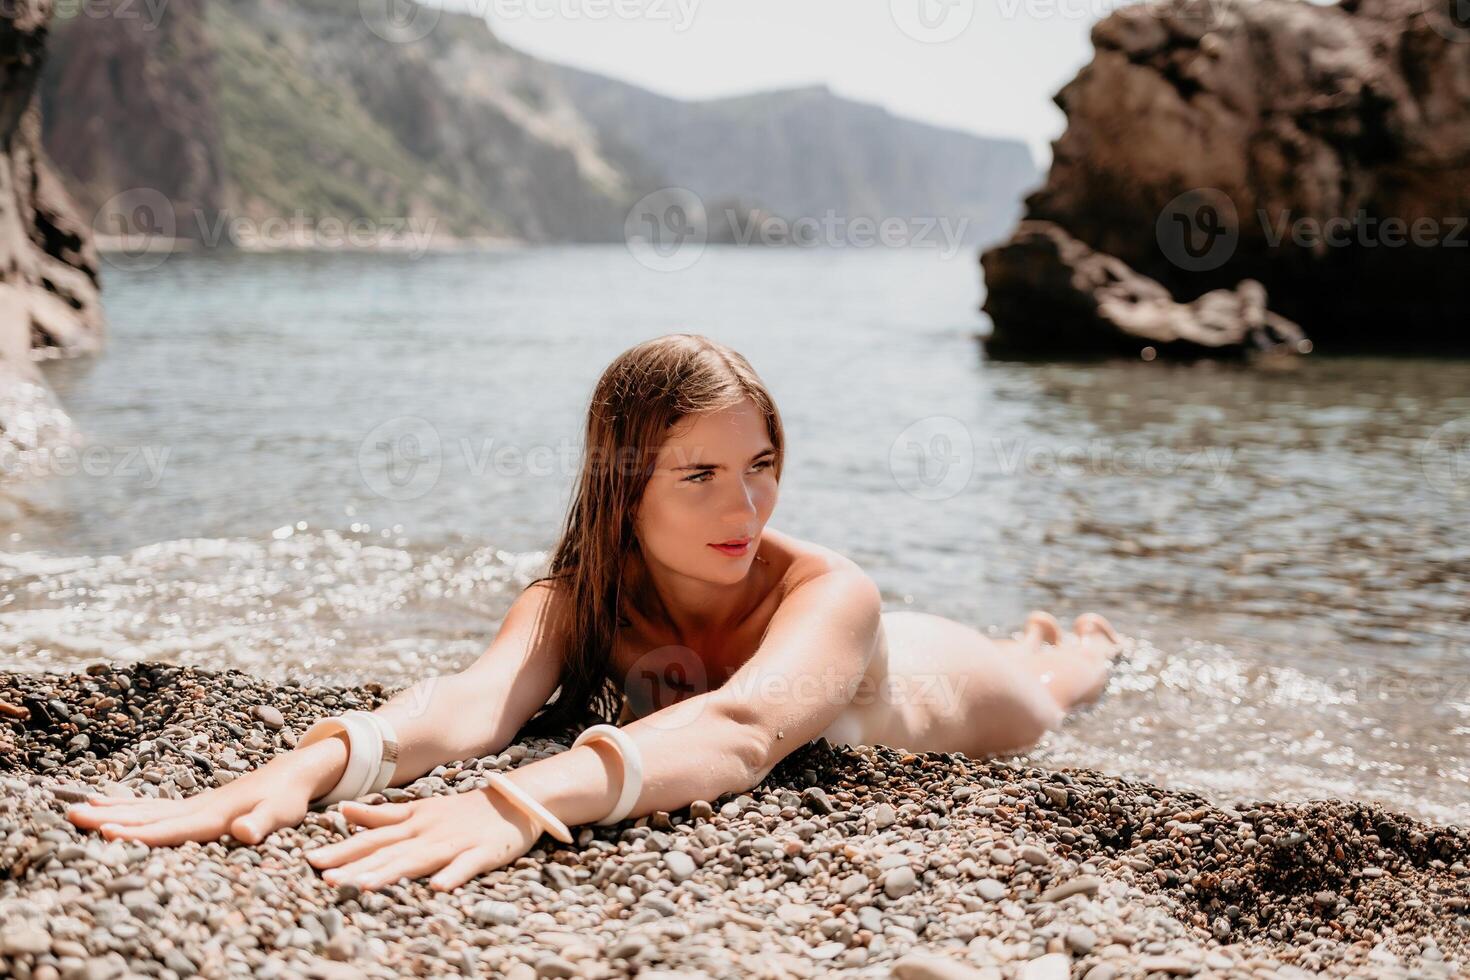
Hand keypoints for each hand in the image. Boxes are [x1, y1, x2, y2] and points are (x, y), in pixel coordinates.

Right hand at [64, 742, 335, 845]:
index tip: (108, 832)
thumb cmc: (287, 799)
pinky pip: (153, 806)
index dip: (141, 833)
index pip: (172, 828)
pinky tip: (106, 804)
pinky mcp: (193, 805)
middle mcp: (197, 808)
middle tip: (73, 816)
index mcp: (213, 816)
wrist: (293, 773)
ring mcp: (192, 804)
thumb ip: (261, 824)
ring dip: (112, 810)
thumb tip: (243, 833)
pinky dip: (128, 806)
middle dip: (110, 817)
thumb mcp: (281, 815)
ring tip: (76, 809)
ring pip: (145, 808)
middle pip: (147, 815)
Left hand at [304, 787, 541, 892]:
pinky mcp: (483, 852)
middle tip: (325, 881)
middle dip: (356, 866)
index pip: (372, 838)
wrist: (514, 799)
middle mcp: (428, 832)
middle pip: (388, 852)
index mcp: (413, 822)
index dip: (342, 849)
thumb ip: (382, 815)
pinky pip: (467, 866)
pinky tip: (438, 888)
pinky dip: (453, 875)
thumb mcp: (420, 809)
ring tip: (365, 886)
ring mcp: (455, 842)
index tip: (312, 861)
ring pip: (419, 860)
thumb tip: (343, 811)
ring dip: (392, 872)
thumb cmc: (462, 811)